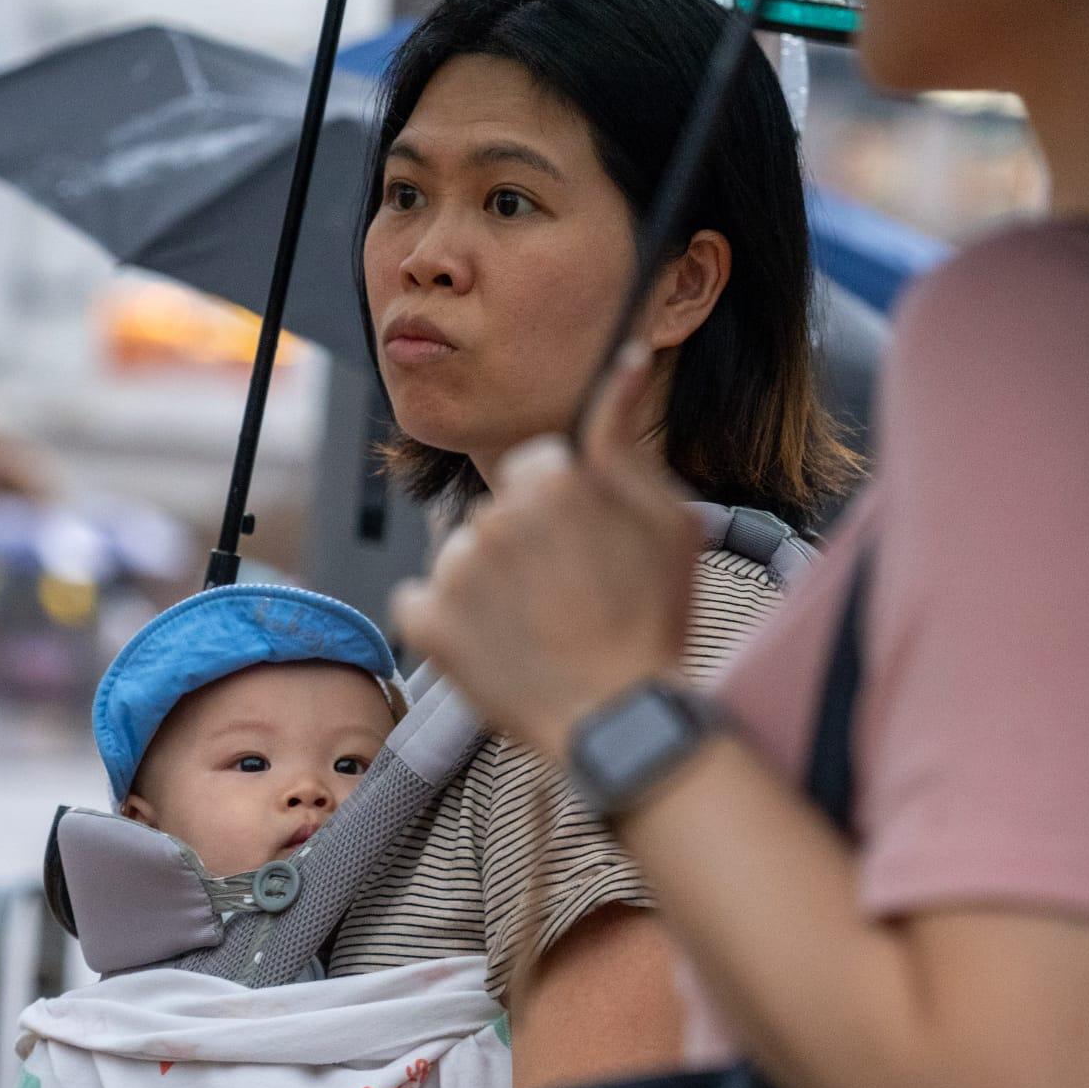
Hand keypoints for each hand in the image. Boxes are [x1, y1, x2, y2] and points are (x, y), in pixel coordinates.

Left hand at [392, 343, 702, 759]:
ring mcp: (454, 569)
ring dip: (488, 587)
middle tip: (567, 597)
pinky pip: (422, 605)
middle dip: (526, 546)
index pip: (537, 468)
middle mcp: (492, 513)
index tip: (584, 550)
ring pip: (462, 558)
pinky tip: (494, 649)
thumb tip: (618, 365)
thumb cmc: (653, 621)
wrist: (619, 722)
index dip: (563, 511)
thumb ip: (626, 440)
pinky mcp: (425, 621)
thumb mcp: (667, 520)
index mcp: (550, 479)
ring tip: (536, 629)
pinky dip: (449, 628)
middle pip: (499, 514)